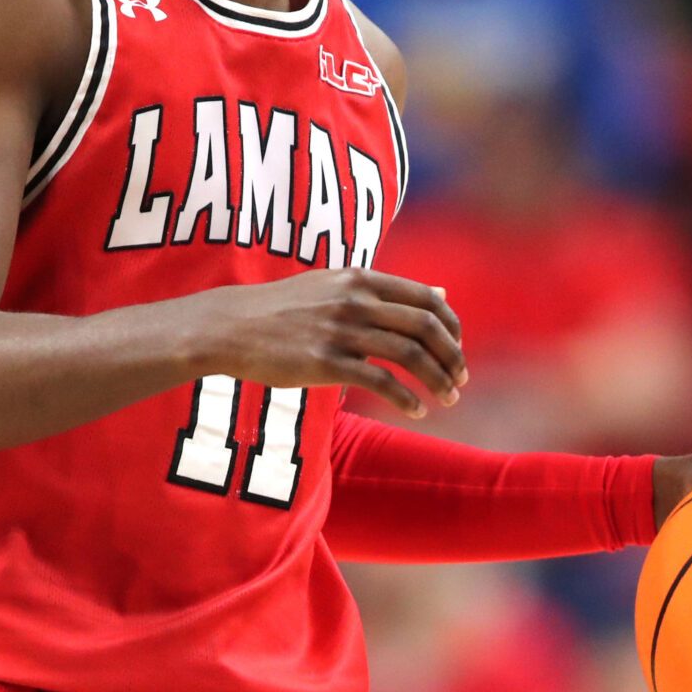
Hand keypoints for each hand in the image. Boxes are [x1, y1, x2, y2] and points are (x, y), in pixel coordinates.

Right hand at [181, 269, 466, 417]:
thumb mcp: (336, 286)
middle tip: (461, 380)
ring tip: (448, 399)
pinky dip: (406, 399)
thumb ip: (387, 292)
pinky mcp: (325, 363)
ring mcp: (341, 331)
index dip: (452, 328)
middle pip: (426, 328)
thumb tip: (441, 294)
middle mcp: (356, 301)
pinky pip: (381, 382)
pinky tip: (417, 412)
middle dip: (452, 357)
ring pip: (410, 356)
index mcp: (361, 280)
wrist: (230, 327)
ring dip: (438, 381)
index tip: (458, 350)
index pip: (427, 300)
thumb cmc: (284, 309)